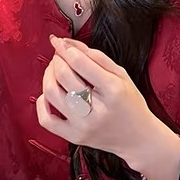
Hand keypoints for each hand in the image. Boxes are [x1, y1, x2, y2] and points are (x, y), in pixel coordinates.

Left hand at [38, 36, 179, 179]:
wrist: (138, 138)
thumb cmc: (130, 103)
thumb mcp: (122, 74)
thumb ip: (96, 56)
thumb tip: (68, 44)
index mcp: (113, 91)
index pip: (80, 63)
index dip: (66, 49)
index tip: (60, 42)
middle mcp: (97, 110)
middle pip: (64, 76)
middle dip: (57, 59)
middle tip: (60, 55)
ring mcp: (83, 126)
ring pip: (51, 93)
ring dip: (48, 75)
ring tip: (54, 69)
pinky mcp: (74, 137)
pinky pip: (46, 120)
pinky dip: (42, 102)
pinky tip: (49, 94)